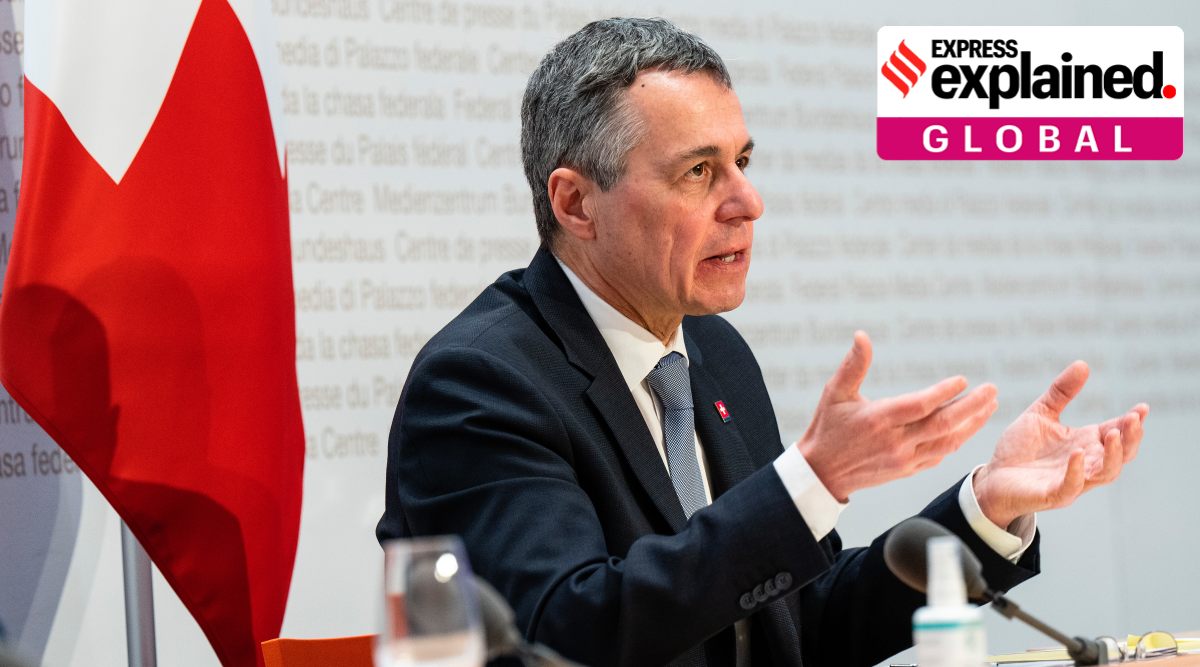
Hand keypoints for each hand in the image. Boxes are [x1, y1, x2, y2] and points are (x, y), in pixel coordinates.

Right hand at [796, 331, 997, 500]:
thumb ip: (853, 365)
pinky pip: (940, 454)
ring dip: (972, 423)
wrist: (822, 473)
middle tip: (991, 390)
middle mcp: (895, 441)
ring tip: (990, 405)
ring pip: (947, 442)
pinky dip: (958, 440)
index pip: (920, 405)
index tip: (963, 380)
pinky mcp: (908, 469)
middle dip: (972, 407)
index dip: (944, 392)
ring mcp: (904, 458)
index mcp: (878, 419)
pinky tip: (970, 426)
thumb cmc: (828, 427)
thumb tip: (862, 335)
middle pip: (943, 424)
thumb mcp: (834, 392)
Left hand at [974, 361, 1147, 527]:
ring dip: (1113, 455)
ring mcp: (1072, 481)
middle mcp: (1085, 463)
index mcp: (1085, 443)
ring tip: (1113, 434)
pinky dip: (1077, 471)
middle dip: (1131, 438)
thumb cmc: (1020, 449)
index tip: (1142, 408)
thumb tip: (1083, 364)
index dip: (1131, 422)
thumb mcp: (1041, 414)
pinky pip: (1071, 486)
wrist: (993, 477)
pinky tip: (1077, 453)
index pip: (1116, 433)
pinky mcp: (1052, 494)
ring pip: (1105, 473)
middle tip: (1134, 419)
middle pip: (1121, 455)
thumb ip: (1061, 392)